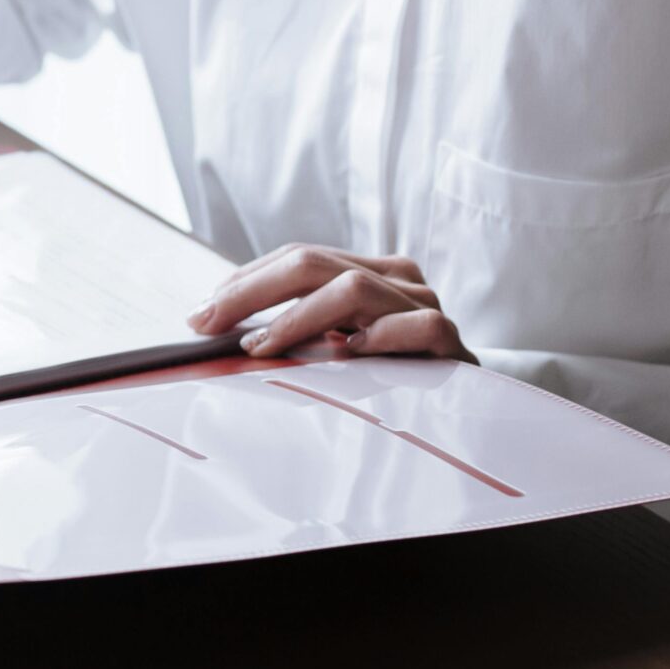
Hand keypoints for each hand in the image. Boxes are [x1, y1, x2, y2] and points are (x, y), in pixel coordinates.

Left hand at [188, 244, 475, 361]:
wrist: (469, 410)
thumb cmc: (387, 378)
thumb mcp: (334, 348)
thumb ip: (290, 332)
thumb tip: (210, 326)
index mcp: (369, 271)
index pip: (300, 257)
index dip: (245, 280)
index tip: (200, 313)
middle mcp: (397, 280)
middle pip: (316, 264)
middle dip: (252, 291)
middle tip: (209, 322)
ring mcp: (426, 306)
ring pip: (354, 289)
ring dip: (296, 317)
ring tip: (260, 347)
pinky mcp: (451, 342)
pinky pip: (419, 325)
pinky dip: (381, 335)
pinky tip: (350, 353)